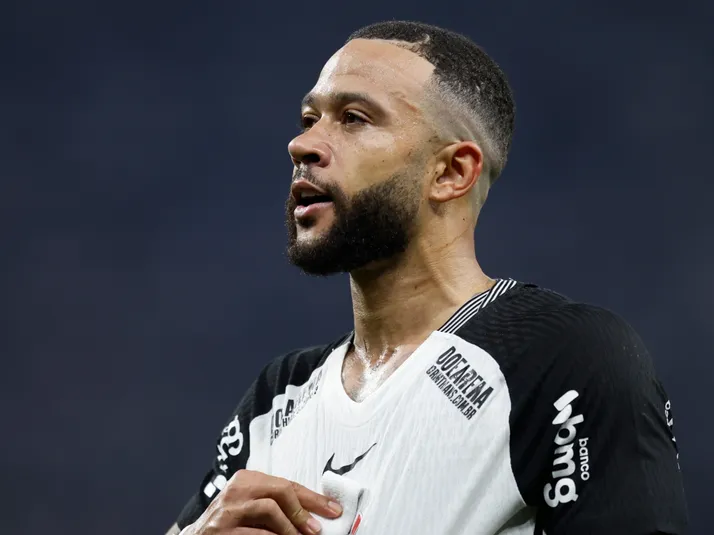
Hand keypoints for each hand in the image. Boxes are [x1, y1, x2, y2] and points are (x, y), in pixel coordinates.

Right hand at [185, 469, 342, 534]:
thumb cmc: (230, 524)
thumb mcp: (252, 507)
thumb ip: (276, 504)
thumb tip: (313, 515)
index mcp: (248, 479)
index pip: (287, 484)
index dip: (313, 498)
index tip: (333, 510)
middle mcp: (237, 489)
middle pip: (281, 490)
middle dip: (304, 510)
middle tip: (317, 529)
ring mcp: (227, 510)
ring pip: (269, 509)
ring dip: (290, 527)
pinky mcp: (221, 531)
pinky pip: (255, 533)